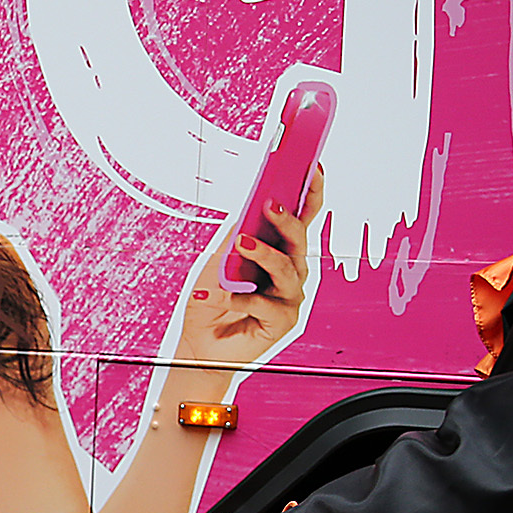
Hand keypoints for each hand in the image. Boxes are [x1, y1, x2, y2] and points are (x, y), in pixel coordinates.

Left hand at [175, 166, 322, 368]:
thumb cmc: (211, 300)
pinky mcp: (283, 322)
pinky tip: (219, 294)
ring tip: (242, 244)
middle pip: (299, 240)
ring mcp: (290, 298)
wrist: (199, 345)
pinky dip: (238, 297)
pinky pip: (263, 304)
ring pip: (286, 268)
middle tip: (271, 203)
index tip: (313, 167)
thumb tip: (250, 205)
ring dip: (263, 254)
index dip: (311, 193)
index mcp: (280, 252)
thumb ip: (236, 235)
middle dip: (287, 220)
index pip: (302, 219)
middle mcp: (292, 273)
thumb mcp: (218, 259)